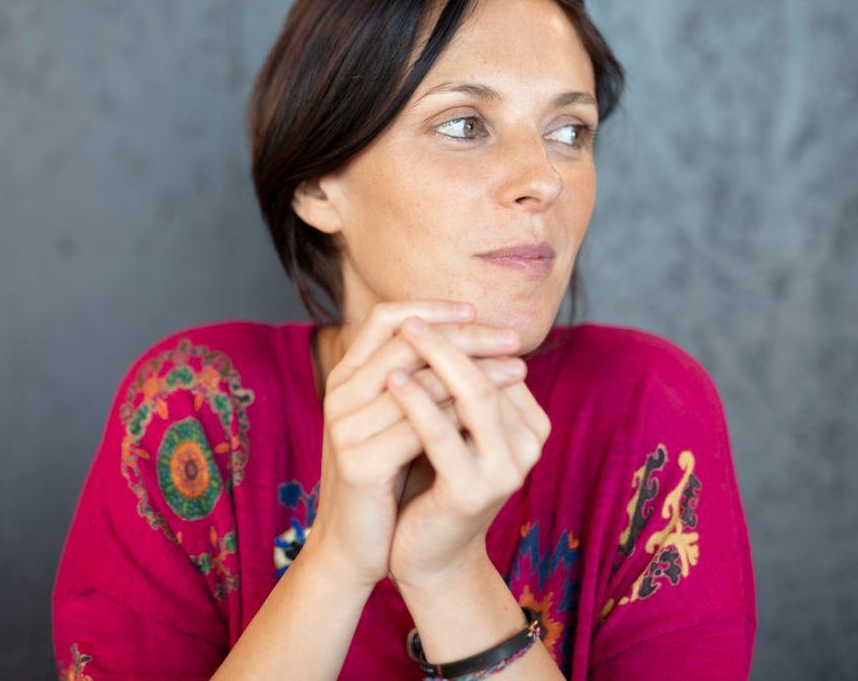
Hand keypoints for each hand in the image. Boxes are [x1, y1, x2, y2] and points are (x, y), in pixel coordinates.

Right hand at [303, 301, 530, 589]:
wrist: (350, 548)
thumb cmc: (381, 481)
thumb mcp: (391, 422)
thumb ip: (414, 383)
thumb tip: (467, 339)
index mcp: (344, 378)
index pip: (383, 318)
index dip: (432, 308)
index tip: (476, 310)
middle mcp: (339, 395)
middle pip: (407, 342)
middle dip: (466, 337)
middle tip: (512, 337)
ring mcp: (346, 429)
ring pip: (420, 383)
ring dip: (477, 372)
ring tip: (518, 368)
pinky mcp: (361, 465)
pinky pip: (419, 429)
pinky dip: (460, 416)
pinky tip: (494, 414)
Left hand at [384, 316, 552, 589]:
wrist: (426, 554)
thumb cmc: (431, 481)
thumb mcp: (449, 424)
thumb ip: (454, 384)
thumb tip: (435, 314)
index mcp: (530, 423)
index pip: (498, 360)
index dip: (460, 333)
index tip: (423, 311)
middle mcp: (530, 444)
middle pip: (490, 371)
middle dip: (451, 338)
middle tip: (414, 317)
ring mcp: (507, 468)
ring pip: (474, 396)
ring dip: (435, 360)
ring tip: (404, 336)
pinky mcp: (475, 490)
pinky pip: (443, 435)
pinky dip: (417, 402)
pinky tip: (391, 381)